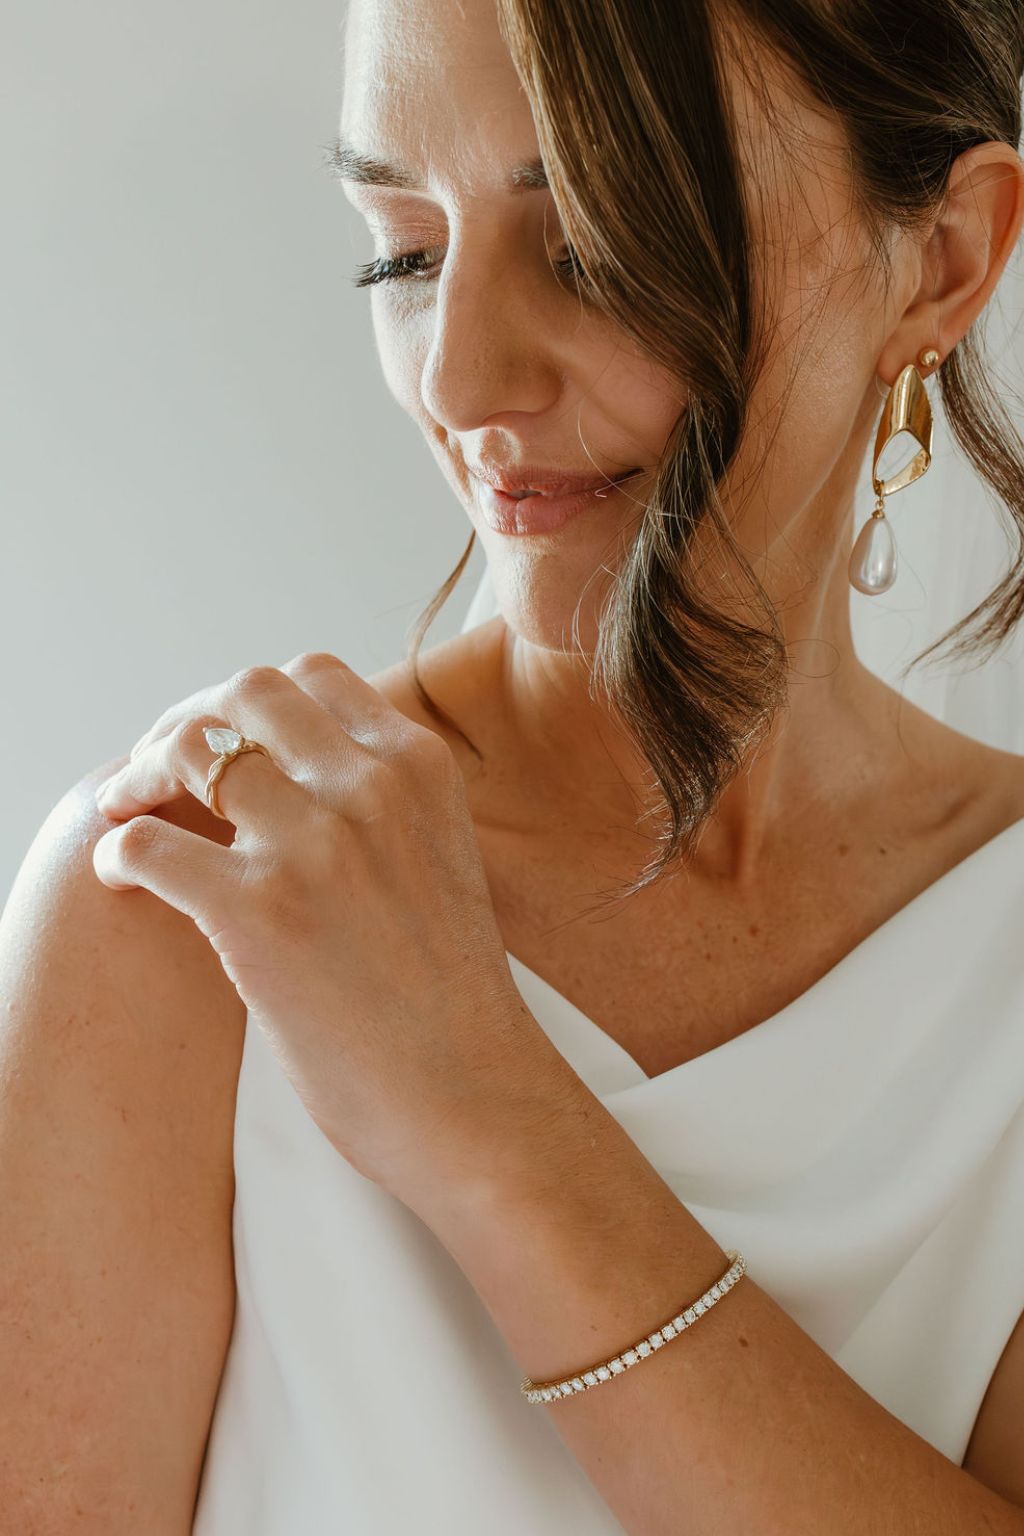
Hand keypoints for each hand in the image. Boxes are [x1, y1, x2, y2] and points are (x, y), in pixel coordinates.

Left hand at [91, 652, 542, 1199]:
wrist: (473, 1096)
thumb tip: (294, 773)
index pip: (313, 674)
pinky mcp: (260, 914)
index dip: (249, 702)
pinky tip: (122, 878)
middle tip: (160, 768)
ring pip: (192, 755)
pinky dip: (120, 854)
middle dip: (189, 719)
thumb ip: (383, 802)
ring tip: (125, 812)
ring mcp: (316, 845)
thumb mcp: (442, 859)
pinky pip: (148, 846)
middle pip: (246, 692)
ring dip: (142, 778)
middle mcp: (370, 787)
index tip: (222, 741)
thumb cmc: (451, 997)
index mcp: (420, 769)